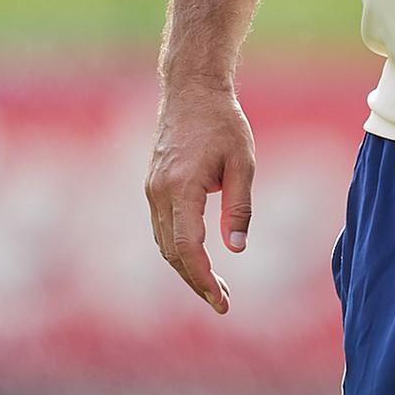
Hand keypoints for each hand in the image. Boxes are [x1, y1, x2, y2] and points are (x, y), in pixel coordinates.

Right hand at [144, 78, 258, 313]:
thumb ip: (239, 206)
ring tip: (214, 288)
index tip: (220, 299)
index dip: (203, 277)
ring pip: (164, 243)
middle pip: (173, 253)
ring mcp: (152, 190)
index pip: (188, 247)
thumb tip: (236, 248)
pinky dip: (178, 250)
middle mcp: (159, 192)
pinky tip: (198, 260)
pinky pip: (162, 229)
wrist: (191, 90)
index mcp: (181, 188)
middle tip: (222, 303)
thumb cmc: (223, 122)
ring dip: (186, 269)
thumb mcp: (243, 163)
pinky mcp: (153, 186)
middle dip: (196, 281)